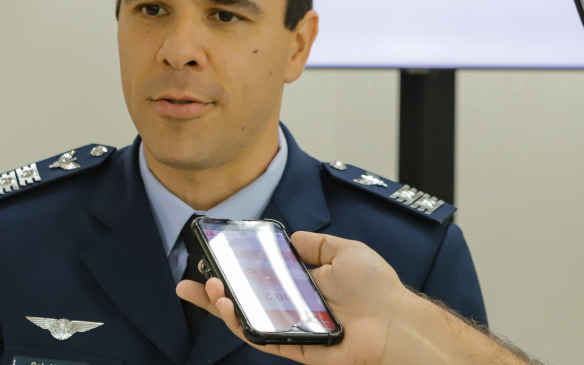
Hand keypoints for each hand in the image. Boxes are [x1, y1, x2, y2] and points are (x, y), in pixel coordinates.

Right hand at [176, 231, 405, 364]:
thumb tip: (291, 237)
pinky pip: (262, 338)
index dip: (234, 268)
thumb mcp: (344, 250)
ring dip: (222, 307)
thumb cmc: (376, 288)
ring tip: (209, 290)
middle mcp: (291, 305)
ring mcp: (291, 326)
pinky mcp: (295, 346)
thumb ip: (315, 244)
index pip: (259, 275)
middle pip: (243, 300)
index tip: (212, 258)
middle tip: (189, 283)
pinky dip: (242, 325)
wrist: (394, 321)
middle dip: (212, 293)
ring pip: (246, 319)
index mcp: (300, 282)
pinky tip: (229, 308)